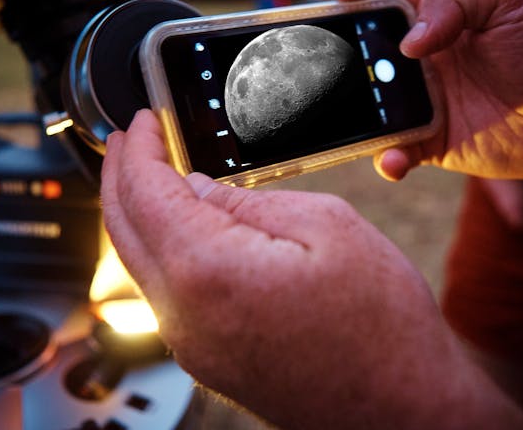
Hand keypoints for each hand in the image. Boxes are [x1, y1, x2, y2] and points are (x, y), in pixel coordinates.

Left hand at [101, 110, 522, 429]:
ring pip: (139, 262)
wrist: (402, 410)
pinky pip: (165, 292)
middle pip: (123, 229)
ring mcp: (191, 345)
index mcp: (210, 271)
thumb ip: (248, 200)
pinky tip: (181, 227)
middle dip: (120, 175)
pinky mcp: (206, 359)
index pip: (144, 192)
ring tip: (152, 175)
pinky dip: (161, 248)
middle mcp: (185, 316)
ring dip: (139, 212)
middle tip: (129, 141)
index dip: (138, 148)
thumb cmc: (382, 327)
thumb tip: (195, 188)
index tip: (142, 122)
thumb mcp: (327, 226)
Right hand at [338, 0, 522, 184]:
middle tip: (334, 62)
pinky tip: (393, 160)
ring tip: (353, 117)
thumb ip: (456, 0)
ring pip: (371, 105)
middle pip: (366, 53)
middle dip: (344, 55)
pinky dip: (387, 159)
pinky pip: (396, 151)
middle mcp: (423, 60)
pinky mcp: (432, 143)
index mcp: (439, 16)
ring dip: (358, 111)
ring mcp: (424, 102)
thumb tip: (408, 44)